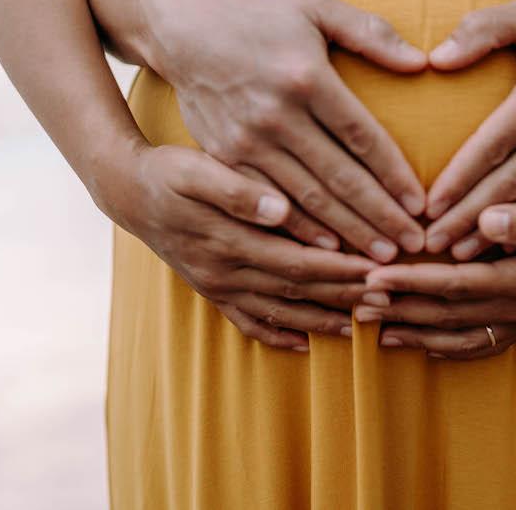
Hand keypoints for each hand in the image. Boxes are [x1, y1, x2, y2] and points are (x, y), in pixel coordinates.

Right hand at [92, 143, 380, 351]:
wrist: (127, 191)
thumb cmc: (168, 171)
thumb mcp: (196, 170)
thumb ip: (238, 191)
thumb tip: (281, 208)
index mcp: (228, 241)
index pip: (298, 262)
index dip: (339, 270)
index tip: (378, 271)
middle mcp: (225, 272)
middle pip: (297, 291)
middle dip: (344, 298)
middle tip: (388, 302)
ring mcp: (218, 286)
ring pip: (279, 312)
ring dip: (321, 321)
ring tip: (363, 327)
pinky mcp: (211, 291)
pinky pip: (248, 322)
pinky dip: (278, 336)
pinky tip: (306, 344)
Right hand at [137, 0, 428, 261]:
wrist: (180, 24)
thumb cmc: (256, 11)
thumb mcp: (315, 5)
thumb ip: (370, 32)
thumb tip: (422, 62)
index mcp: (306, 77)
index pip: (362, 138)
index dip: (395, 176)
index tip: (422, 205)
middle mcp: (276, 115)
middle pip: (339, 178)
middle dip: (379, 218)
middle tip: (414, 248)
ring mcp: (245, 140)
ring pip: (305, 199)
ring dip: (346, 233)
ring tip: (380, 260)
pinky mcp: (221, 157)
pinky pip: (266, 204)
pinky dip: (299, 231)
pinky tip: (326, 252)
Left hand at [355, 184, 515, 358]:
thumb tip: (489, 218)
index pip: (456, 284)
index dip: (413, 282)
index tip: (373, 277)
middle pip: (448, 314)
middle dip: (400, 311)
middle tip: (354, 305)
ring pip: (459, 335)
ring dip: (415, 334)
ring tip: (373, 332)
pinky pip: (481, 344)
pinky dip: (448, 349)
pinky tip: (422, 347)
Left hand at [423, 0, 515, 259]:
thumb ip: (481, 30)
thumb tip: (436, 58)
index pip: (494, 144)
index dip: (459, 179)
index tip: (427, 206)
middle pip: (512, 184)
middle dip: (469, 220)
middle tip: (430, 246)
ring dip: (500, 234)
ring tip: (460, 257)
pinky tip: (509, 247)